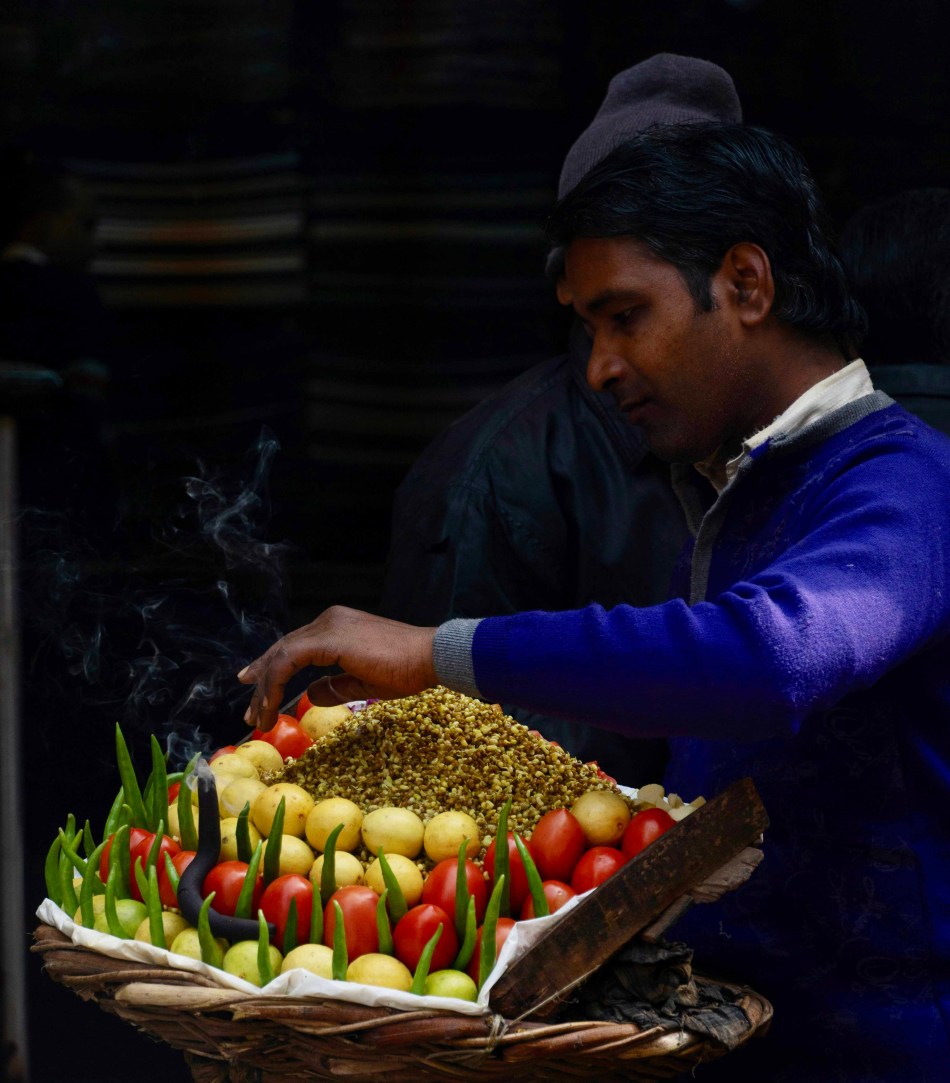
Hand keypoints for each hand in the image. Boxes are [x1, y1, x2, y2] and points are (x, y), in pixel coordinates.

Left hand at [237, 606, 438, 731]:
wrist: (429, 656)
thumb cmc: (406, 668)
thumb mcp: (363, 680)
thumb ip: (335, 686)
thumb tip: (311, 694)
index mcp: (337, 626)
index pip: (295, 647)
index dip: (273, 670)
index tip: (258, 692)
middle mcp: (328, 620)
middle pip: (283, 649)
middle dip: (262, 681)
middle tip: (251, 710)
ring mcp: (327, 626)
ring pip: (282, 655)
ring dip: (266, 688)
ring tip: (258, 716)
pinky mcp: (328, 638)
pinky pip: (289, 660)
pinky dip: (276, 684)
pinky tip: (272, 706)